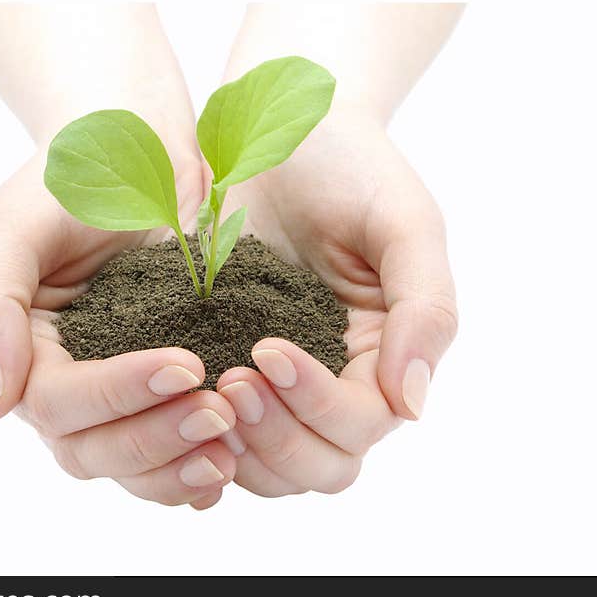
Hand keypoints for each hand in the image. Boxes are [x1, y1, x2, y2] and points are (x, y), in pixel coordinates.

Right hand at [0, 148, 238, 509]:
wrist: (137, 154)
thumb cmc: (69, 183)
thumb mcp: (14, 228)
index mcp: (24, 354)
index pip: (57, 402)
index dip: (117, 394)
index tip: (185, 366)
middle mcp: (68, 385)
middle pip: (94, 449)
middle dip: (155, 438)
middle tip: (219, 411)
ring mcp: (119, 395)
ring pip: (132, 465)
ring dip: (179, 466)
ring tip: (233, 449)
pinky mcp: (166, 393)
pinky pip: (172, 451)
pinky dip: (197, 465)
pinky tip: (238, 461)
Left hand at [216, 110, 457, 495]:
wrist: (281, 130)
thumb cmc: (352, 167)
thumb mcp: (405, 224)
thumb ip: (425, 311)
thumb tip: (412, 405)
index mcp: (382, 357)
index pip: (361, 423)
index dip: (318, 405)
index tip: (268, 349)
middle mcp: (334, 383)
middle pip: (319, 464)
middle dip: (276, 436)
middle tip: (230, 380)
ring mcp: (278, 386)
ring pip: (269, 466)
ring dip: (236, 445)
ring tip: (202, 386)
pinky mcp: (225, 367)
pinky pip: (217, 434)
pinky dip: (197, 433)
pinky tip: (172, 398)